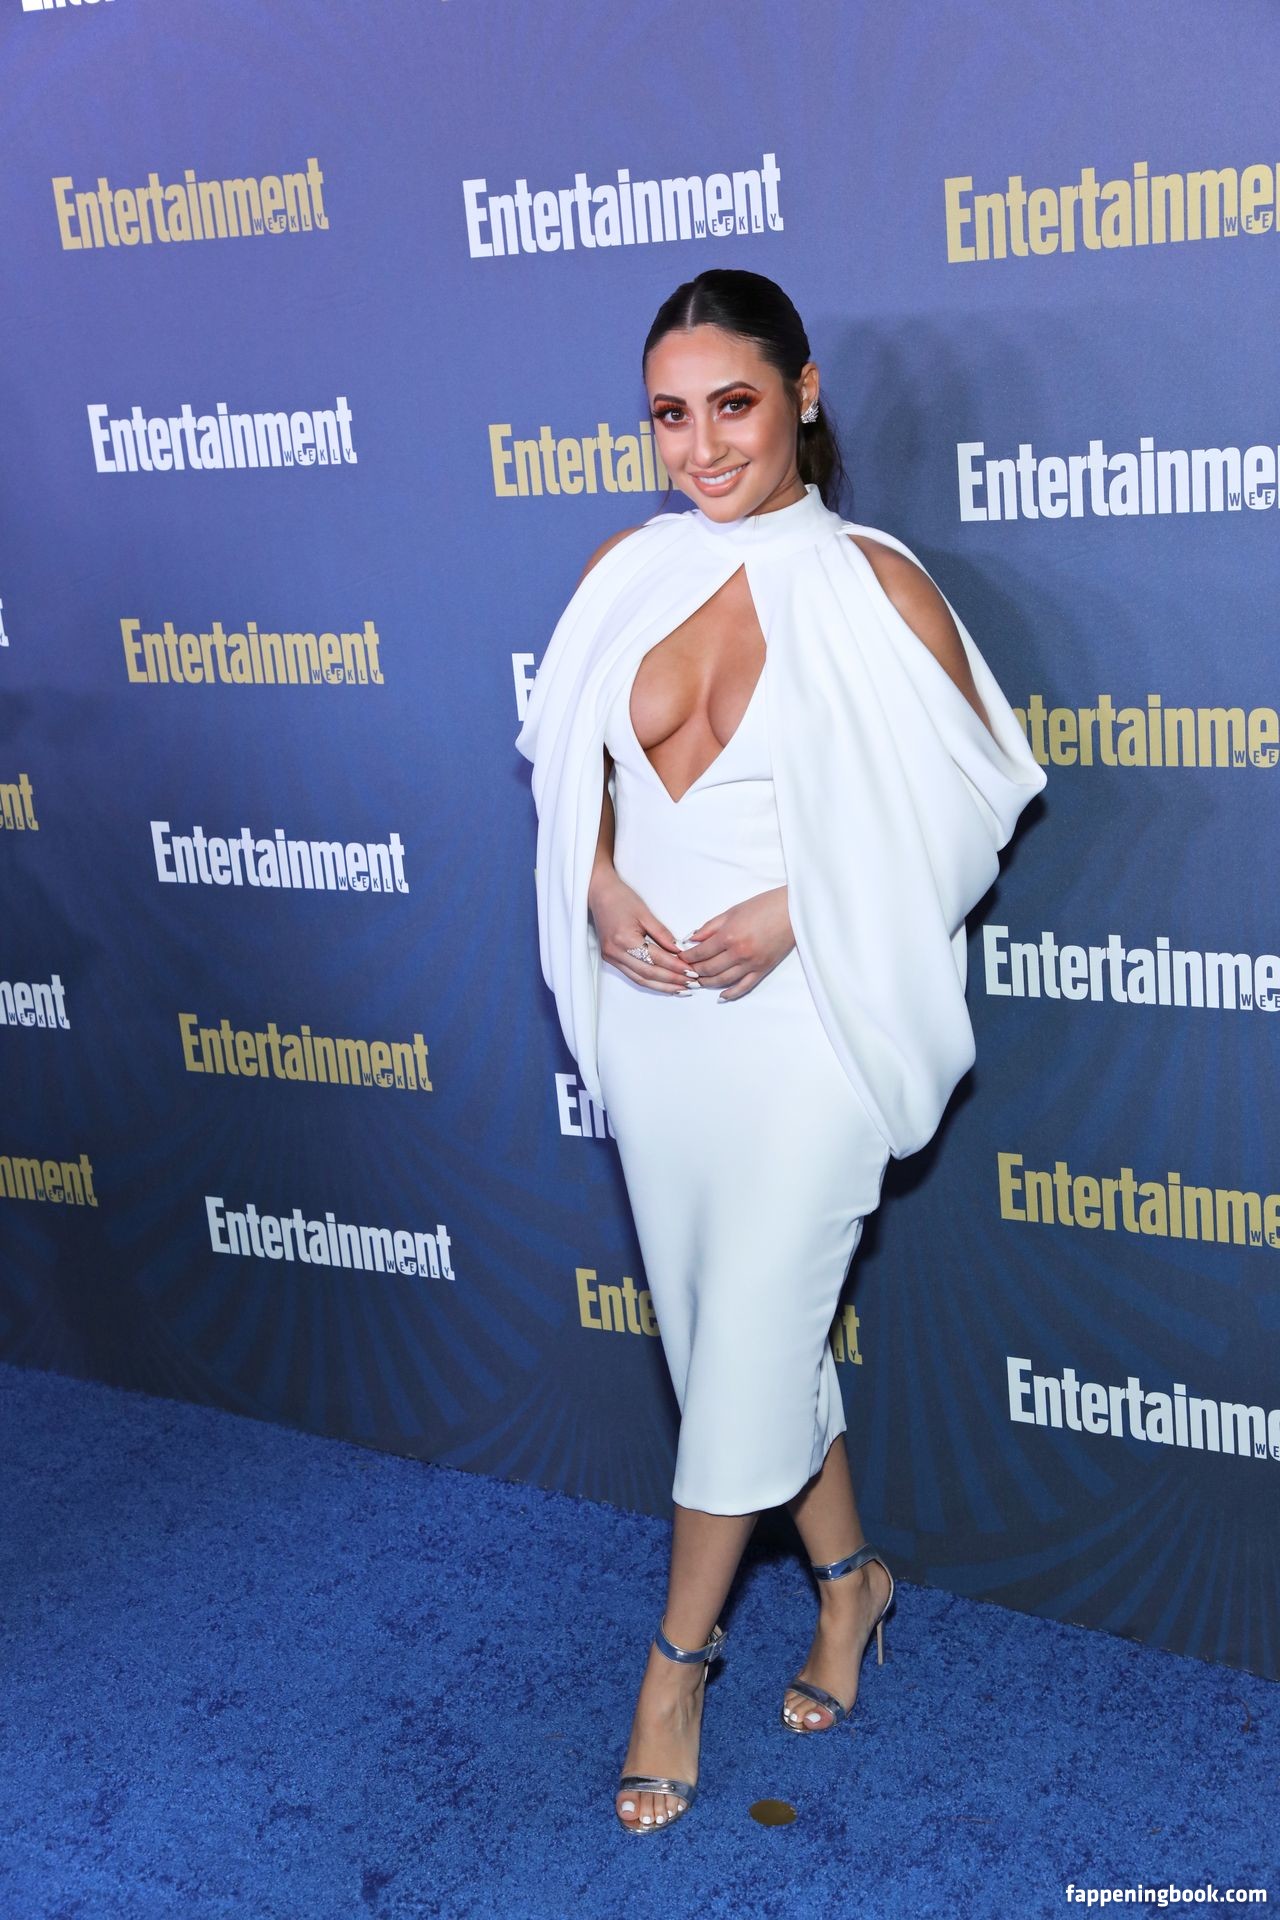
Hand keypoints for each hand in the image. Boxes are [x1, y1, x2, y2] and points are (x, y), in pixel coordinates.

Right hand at [590, 869, 696, 993]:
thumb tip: (679, 950)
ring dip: (662, 986)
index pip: (656, 959)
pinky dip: (650, 982)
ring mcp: (611, 957)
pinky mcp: (610, 959)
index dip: (675, 967)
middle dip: (672, 981)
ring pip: (640, 979)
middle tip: (691, 983)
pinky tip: (663, 984)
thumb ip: (662, 934)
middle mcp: (616, 952)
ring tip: (681, 989)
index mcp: (625, 939)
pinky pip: (632, 975)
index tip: (691, 971)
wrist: (598, 893)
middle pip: (649, 974)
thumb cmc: (621, 898)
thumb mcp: (645, 912)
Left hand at [681, 887, 794, 1000]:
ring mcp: (752, 964)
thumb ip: (710, 927)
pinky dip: (731, 993)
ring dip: (707, 983)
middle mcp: (739, 953)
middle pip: (709, 969)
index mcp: (729, 936)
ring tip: (698, 981)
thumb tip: (692, 939)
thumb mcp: (732, 911)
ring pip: (723, 980)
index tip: (680, 957)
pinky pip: (744, 986)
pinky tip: (721, 996)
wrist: (792, 911)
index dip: (687, 957)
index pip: (701, 952)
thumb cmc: (763, 906)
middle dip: (694, 971)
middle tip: (686, 970)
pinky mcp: (763, 969)